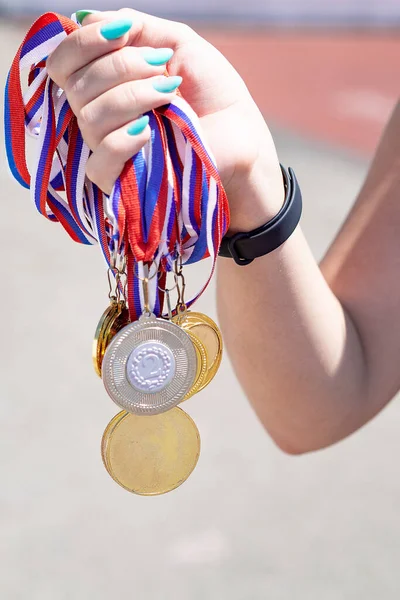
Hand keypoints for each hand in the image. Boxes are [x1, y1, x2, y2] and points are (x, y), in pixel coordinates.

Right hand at [47, 8, 283, 230]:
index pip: (64, 63)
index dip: (83, 42)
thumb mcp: (178, 43)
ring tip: (170, 94)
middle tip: (161, 67)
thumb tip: (86, 18)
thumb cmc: (213, 92)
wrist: (240, 134)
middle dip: (120, 67)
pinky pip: (99, 163)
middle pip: (76, 88)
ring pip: (90, 119)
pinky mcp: (123, 183)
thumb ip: (135, 28)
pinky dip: (122, 141)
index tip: (123, 32)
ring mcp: (110, 151)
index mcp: (106, 84)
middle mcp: (100, 115)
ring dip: (132, 98)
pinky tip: (148, 132)